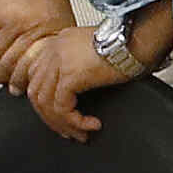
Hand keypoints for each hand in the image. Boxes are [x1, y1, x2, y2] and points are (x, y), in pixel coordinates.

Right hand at [0, 0, 65, 89]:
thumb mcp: (59, 20)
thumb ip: (48, 49)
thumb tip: (33, 80)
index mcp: (51, 33)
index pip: (32, 69)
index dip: (22, 80)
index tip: (18, 86)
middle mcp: (31, 29)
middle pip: (10, 66)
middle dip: (5, 75)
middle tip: (4, 76)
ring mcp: (10, 23)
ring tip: (1, 50)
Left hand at [11, 8, 162, 139]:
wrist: (135, 39)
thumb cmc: (126, 44)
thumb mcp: (94, 50)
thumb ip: (79, 63)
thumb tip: (78, 87)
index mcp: (57, 43)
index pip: (36, 78)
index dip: (45, 103)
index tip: (58, 118)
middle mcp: (53, 51)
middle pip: (37, 93)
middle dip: (51, 118)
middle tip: (68, 132)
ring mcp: (57, 62)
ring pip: (47, 104)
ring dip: (64, 124)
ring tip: (82, 133)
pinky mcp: (68, 76)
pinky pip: (62, 109)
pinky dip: (76, 122)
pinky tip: (92, 125)